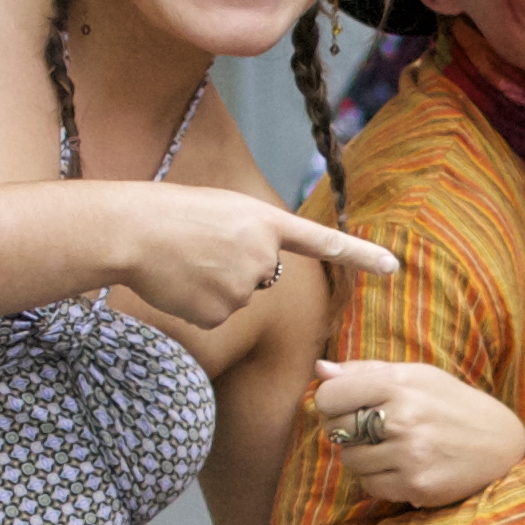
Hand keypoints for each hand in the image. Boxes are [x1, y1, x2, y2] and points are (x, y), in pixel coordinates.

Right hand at [113, 185, 394, 327]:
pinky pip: (216, 315)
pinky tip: (179, 283)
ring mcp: (244, 287)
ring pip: (238, 297)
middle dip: (237, 267)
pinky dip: (197, 304)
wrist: (133, 230)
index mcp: (265, 221)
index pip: (322, 241)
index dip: (359, 255)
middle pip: (263, 276)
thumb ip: (251, 236)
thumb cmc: (169, 213)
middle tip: (200, 247)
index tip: (392, 267)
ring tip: (184, 261)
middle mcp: (263, 255)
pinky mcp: (220, 313)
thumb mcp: (222, 209)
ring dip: (213, 285)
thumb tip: (256, 276)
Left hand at [315, 359, 524, 507]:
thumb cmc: (452, 404)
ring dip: (362, 456)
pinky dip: (377, 478)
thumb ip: (365, 371)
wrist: (501, 444)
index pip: (329, 395)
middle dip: (347, 429)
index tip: (346, 405)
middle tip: (372, 428)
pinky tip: (402, 467)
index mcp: (400, 383)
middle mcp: (403, 418)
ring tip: (391, 448)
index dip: (332, 402)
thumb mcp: (416, 376)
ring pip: (349, 460)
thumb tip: (319, 369)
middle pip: (336, 428)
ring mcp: (409, 455)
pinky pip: (368, 485)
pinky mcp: (415, 485)